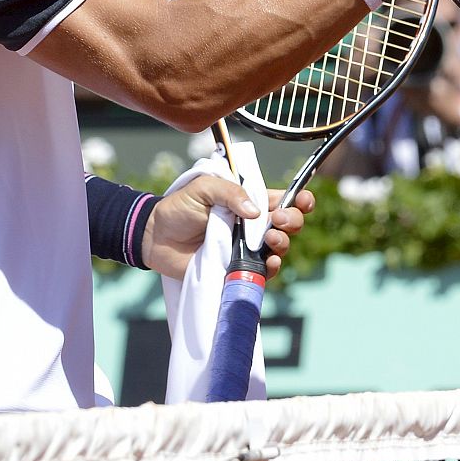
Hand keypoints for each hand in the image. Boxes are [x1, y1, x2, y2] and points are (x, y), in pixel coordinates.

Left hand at [141, 174, 314, 280]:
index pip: (283, 199)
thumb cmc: (179, 208)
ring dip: (282, 242)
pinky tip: (267, 261)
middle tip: (277, 220)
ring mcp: (247, 248)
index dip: (300, 199)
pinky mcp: (237, 269)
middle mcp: (253, 225)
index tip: (304, 201)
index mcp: (250, 202)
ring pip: (280, 247)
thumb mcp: (204, 188)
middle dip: (292, 220)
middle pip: (289, 223)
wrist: (155, 237)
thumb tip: (256, 212)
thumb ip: (230, 193)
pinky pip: (263, 272)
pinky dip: (271, 267)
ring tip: (269, 239)